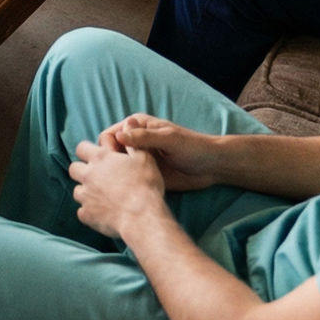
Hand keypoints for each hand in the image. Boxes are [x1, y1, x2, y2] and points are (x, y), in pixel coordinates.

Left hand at [70, 136, 166, 238]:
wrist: (143, 217)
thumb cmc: (146, 185)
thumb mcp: (144, 158)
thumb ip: (132, 142)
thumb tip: (128, 124)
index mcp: (100, 158)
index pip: (81, 147)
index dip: (88, 151)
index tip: (97, 157)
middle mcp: (88, 175)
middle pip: (73, 169)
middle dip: (82, 171)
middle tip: (98, 177)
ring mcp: (85, 196)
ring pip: (76, 191)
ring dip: (86, 192)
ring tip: (101, 197)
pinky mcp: (87, 215)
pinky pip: (82, 212)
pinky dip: (89, 212)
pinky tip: (101, 213)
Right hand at [99, 115, 224, 191]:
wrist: (212, 167)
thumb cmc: (192, 147)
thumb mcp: (168, 139)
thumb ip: (144, 137)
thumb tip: (119, 136)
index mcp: (136, 127)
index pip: (110, 135)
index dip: (107, 148)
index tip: (113, 162)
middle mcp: (134, 142)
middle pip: (110, 152)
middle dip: (109, 164)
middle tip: (117, 178)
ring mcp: (139, 159)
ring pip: (118, 167)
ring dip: (116, 176)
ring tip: (122, 187)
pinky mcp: (145, 174)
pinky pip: (129, 178)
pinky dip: (126, 185)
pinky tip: (129, 192)